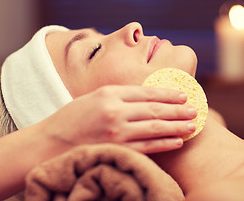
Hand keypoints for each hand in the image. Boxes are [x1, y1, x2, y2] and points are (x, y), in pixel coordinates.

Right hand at [43, 85, 196, 153]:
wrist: (47, 143)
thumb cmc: (70, 119)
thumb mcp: (93, 97)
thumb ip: (118, 96)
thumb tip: (146, 98)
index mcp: (109, 94)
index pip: (146, 92)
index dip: (168, 94)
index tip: (183, 95)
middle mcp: (115, 111)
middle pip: (155, 110)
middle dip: (178, 110)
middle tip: (196, 110)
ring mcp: (116, 133)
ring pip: (155, 128)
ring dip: (177, 127)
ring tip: (193, 125)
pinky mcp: (116, 150)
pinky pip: (146, 146)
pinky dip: (164, 144)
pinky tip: (177, 141)